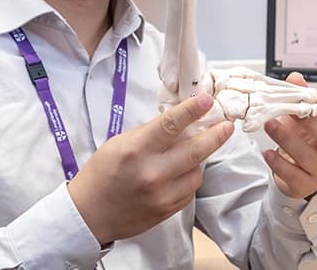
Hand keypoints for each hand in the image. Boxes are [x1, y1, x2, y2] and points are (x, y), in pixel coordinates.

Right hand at [67, 93, 233, 244]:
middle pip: (195, 151)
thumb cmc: (102, 174)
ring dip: (197, 160)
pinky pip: (189, 191)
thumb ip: (151, 134)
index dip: (192, 110)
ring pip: (196, 172)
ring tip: (186, 155)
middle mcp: (151, 173)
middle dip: (216, 135)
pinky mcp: (167, 211)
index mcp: (136, 150)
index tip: (208, 100)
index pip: (170, 125)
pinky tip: (177, 175)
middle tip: (228, 125)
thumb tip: (181, 123)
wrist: (88, 215)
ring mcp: (161, 195)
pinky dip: (188, 179)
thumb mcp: (119, 143)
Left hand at [262, 72, 316, 199]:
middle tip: (291, 109)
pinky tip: (269, 153)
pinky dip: (278, 163)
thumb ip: (300, 97)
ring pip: (306, 155)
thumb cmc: (304, 142)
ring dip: (286, 138)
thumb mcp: (302, 119)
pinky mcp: (304, 184)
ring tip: (270, 125)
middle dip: (309, 122)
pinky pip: (291, 174)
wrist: (296, 175)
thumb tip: (295, 78)